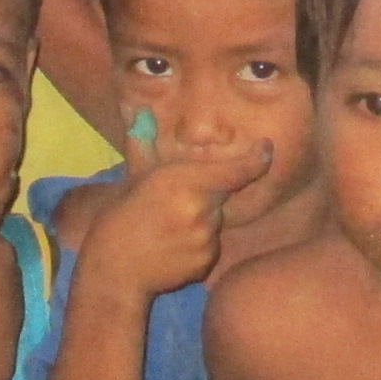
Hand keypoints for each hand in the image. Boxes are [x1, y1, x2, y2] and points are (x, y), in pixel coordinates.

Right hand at [90, 119, 270, 299]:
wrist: (114, 268)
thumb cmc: (120, 217)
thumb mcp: (133, 177)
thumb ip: (145, 145)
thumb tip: (139, 111)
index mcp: (182, 181)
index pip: (233, 170)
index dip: (254, 159)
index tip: (267, 149)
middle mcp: (198, 209)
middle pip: (220, 195)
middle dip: (206, 195)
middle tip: (174, 203)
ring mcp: (204, 238)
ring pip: (215, 221)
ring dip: (201, 220)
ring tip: (168, 228)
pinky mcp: (205, 263)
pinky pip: (210, 246)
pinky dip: (197, 244)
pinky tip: (172, 247)